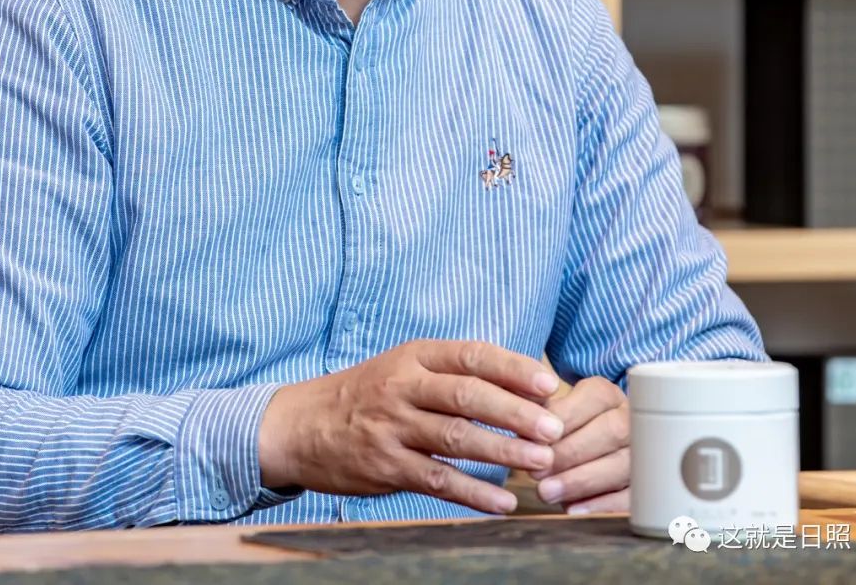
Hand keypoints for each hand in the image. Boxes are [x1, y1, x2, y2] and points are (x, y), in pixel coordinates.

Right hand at [258, 340, 568, 514]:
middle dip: (516, 412)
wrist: (301, 425)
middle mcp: (403, 386)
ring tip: (541, 463)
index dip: (513, 369)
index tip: (550, 384)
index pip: (472, 355)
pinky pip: (437, 480)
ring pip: (456, 438)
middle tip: (555, 429)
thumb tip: (520, 383)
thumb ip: (452, 374)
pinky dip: (474, 492)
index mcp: (414, 356)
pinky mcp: (385, 466)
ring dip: (503, 452)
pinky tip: (503, 501)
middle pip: (468, 395)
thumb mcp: (403, 368)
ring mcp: (393, 427)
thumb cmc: (367, 395)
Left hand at [533, 375, 629, 514]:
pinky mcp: (644, 486)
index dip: (564, 418)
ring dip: (581, 481)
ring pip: (622, 465)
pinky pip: (631, 496)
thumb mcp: (551, 407)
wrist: (593, 445)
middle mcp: (631, 420)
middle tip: (536, 472)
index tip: (535, 438)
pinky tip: (572, 509)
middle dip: (569, 453)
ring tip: (546, 492)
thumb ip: (536, 406)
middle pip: (610, 432)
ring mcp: (643, 454)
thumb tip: (520, 415)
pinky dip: (601, 505)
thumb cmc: (565, 427)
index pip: (593, 397)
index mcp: (608, 394)